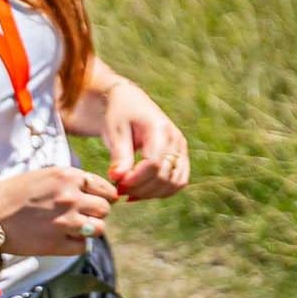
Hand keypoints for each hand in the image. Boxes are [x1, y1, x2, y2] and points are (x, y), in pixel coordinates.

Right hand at [0, 165, 119, 253]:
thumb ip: (72, 181)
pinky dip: (77, 245)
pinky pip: (82, 247)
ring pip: (99, 229)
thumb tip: (95, 190)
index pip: (105, 188)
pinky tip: (65, 239)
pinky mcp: (56, 243)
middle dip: (97, 213)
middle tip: (85, 215)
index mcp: (68, 176)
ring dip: (90, 229)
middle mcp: (70, 198)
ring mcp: (65, 222)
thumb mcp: (47, 175)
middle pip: (105, 209)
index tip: (100, 200)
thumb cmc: (16, 192)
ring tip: (76, 228)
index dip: (105, 196)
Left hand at [101, 78, 190, 200]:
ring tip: (129, 192)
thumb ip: (119, 155)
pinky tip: (140, 191)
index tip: (117, 183)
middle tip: (119, 189)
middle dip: (140, 188)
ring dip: (151, 194)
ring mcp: (181, 149)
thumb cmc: (119, 115)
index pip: (153, 163)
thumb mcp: (115, 131)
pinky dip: (161, 192)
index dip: (135, 180)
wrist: (130, 103)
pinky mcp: (181, 157)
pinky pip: (177, 182)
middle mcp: (176, 139)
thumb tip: (117, 178)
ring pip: (174, 183)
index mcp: (160, 128)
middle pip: (164, 176)